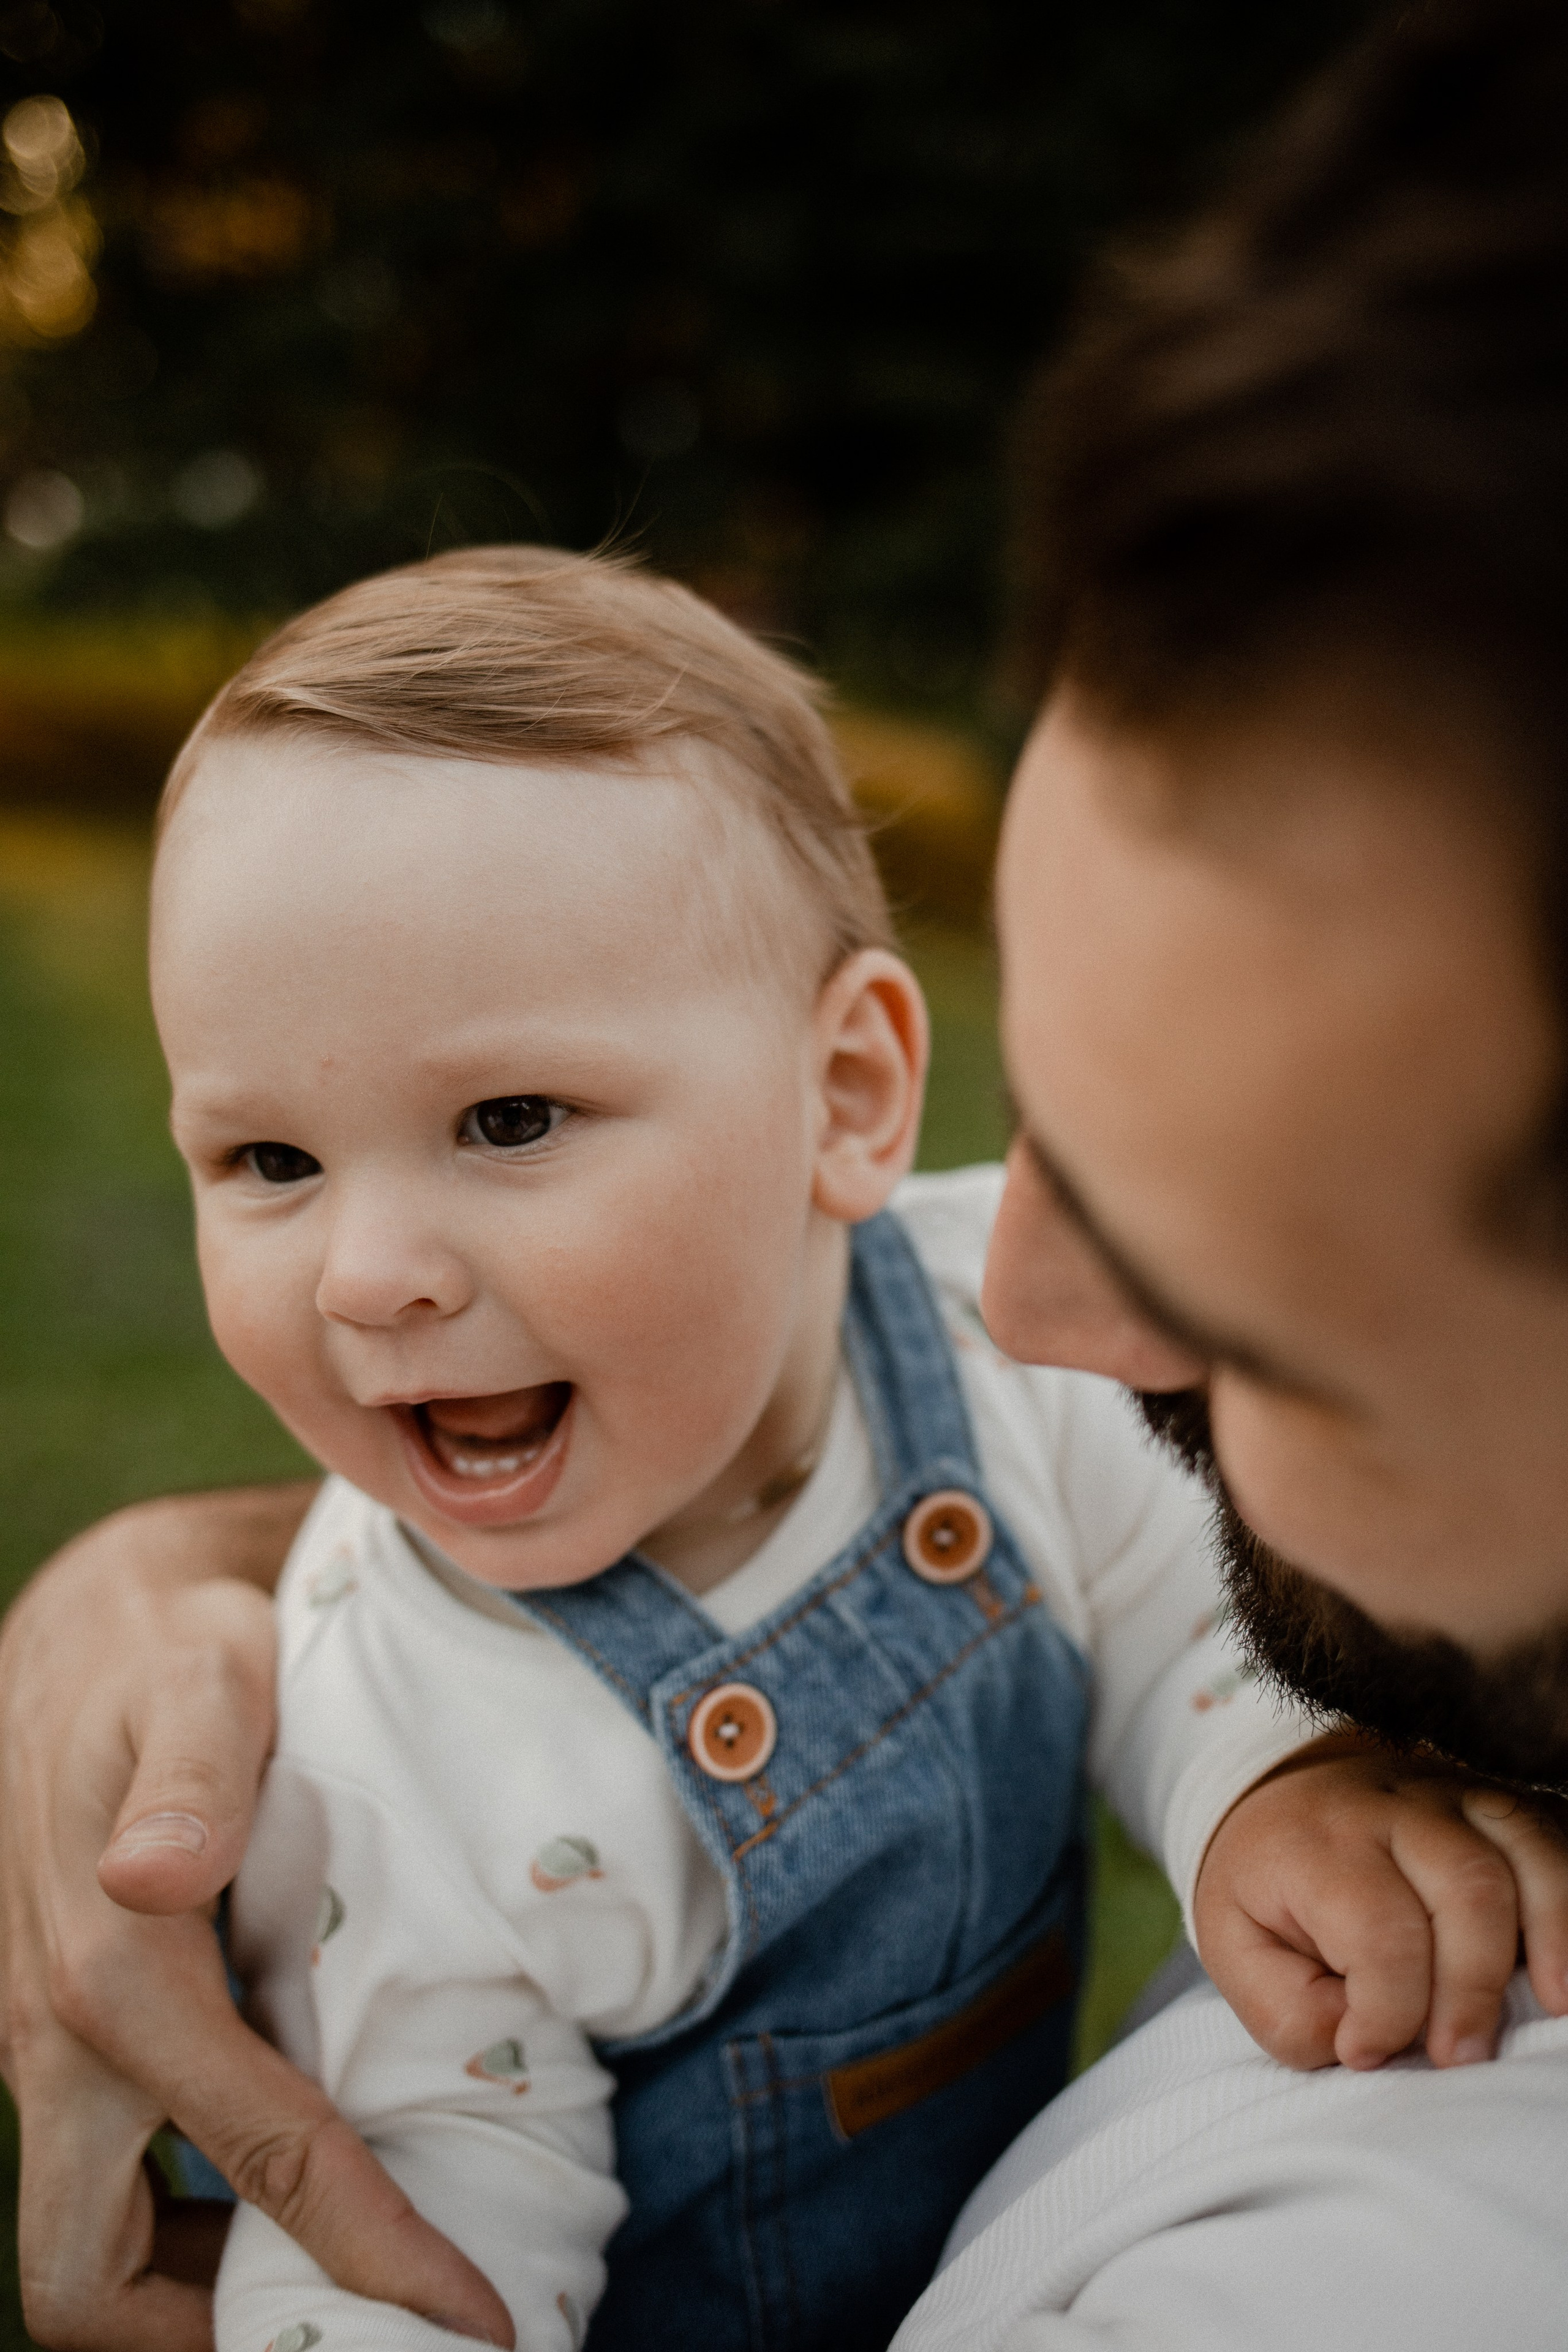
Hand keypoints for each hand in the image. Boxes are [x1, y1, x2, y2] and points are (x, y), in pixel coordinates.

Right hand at [0, 1486, 514, 2350]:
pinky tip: (295, 2169)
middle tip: (377, 2329)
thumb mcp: (201, 1679)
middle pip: (87, 2284)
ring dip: (200, 2284)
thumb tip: (156, 1878)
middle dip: (210, 2335)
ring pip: (92, 2245)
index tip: (480, 2322)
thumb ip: (191, 1773)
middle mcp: (54, 2041)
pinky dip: (189, 2212)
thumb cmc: (170, 1653)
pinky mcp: (65, 2039)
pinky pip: (109, 2179)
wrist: (96, 1627)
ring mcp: (46, 2050)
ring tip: (356, 2266)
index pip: (257, 2162)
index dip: (370, 2259)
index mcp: (107, 1980)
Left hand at [1192, 1736, 1567, 2071]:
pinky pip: (1551, 1840)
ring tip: (1548, 2009)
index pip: (1379, 1929)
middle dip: (1473, 1988)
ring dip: (1550, 1939)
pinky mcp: (1497, 1805)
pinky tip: (1561, 1966)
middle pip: (1468, 1887)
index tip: (1365, 2053)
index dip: (1387, 2010)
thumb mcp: (1236, 1953)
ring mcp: (1454, 1797)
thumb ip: (1289, 2010)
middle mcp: (1395, 1807)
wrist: (1284, 1795)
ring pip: (1526, 1853)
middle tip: (1459, 2059)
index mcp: (1319, 1842)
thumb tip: (1365, 2045)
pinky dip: (1567, 1904)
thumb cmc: (1267, 1892)